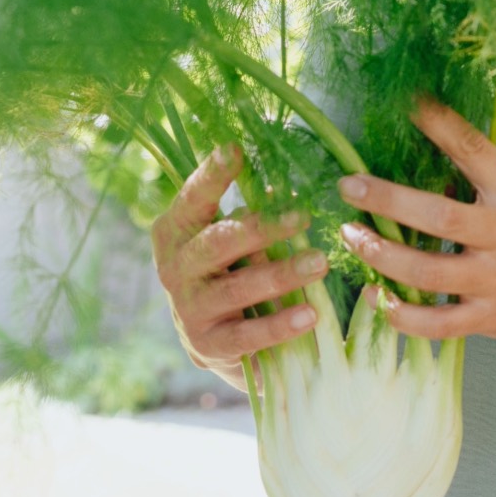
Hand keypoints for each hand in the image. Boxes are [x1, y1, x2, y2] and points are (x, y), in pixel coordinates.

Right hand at [151, 144, 329, 387]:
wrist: (214, 341)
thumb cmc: (230, 272)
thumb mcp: (232, 241)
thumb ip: (249, 216)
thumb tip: (282, 186)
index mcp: (176, 232)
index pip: (193, 199)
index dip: (211, 175)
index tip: (234, 150)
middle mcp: (175, 268)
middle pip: (219, 243)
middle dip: (262, 228)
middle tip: (304, 216)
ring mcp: (189, 309)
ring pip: (238, 288)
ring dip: (282, 274)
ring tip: (320, 263)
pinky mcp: (209, 347)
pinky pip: (248, 335)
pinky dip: (280, 326)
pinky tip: (310, 316)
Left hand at [336, 99, 495, 346]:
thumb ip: (486, 183)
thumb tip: (425, 154)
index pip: (476, 152)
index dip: (441, 126)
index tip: (409, 104)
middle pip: (439, 217)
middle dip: (387, 199)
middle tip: (349, 186)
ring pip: (427, 271)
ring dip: (382, 254)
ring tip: (350, 236)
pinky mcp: (490, 319)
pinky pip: (436, 323)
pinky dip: (401, 314)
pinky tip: (376, 298)